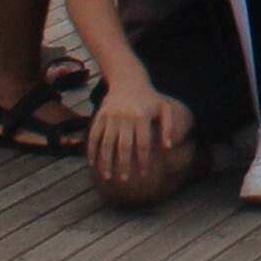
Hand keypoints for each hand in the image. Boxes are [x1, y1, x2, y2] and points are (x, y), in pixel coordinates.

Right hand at [87, 76, 179, 195]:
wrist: (128, 80)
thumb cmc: (149, 99)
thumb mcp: (164, 109)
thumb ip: (167, 128)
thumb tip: (168, 147)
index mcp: (142, 116)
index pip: (143, 144)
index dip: (143, 160)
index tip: (143, 174)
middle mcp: (125, 117)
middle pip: (124, 146)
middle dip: (124, 165)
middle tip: (125, 180)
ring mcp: (111, 116)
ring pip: (107, 143)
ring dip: (106, 162)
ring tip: (108, 177)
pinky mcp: (100, 116)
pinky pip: (94, 136)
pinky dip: (92, 150)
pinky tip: (93, 164)